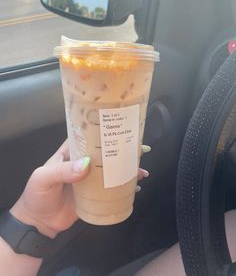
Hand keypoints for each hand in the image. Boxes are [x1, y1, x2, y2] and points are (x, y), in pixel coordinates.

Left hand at [10, 140, 149, 238]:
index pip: (87, 137)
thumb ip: (62, 171)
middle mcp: (82, 163)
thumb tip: (86, 165)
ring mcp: (90, 179)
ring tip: (141, 171)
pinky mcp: (94, 195)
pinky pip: (111, 188)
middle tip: (139, 150)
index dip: (102, 131)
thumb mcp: (44, 179)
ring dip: (125, 169)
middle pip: (104, 152)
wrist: (39, 223)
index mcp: (70, 153)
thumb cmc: (37, 195)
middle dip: (121, 150)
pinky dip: (123, 187)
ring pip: (111, 170)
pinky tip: (135, 187)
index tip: (120, 128)